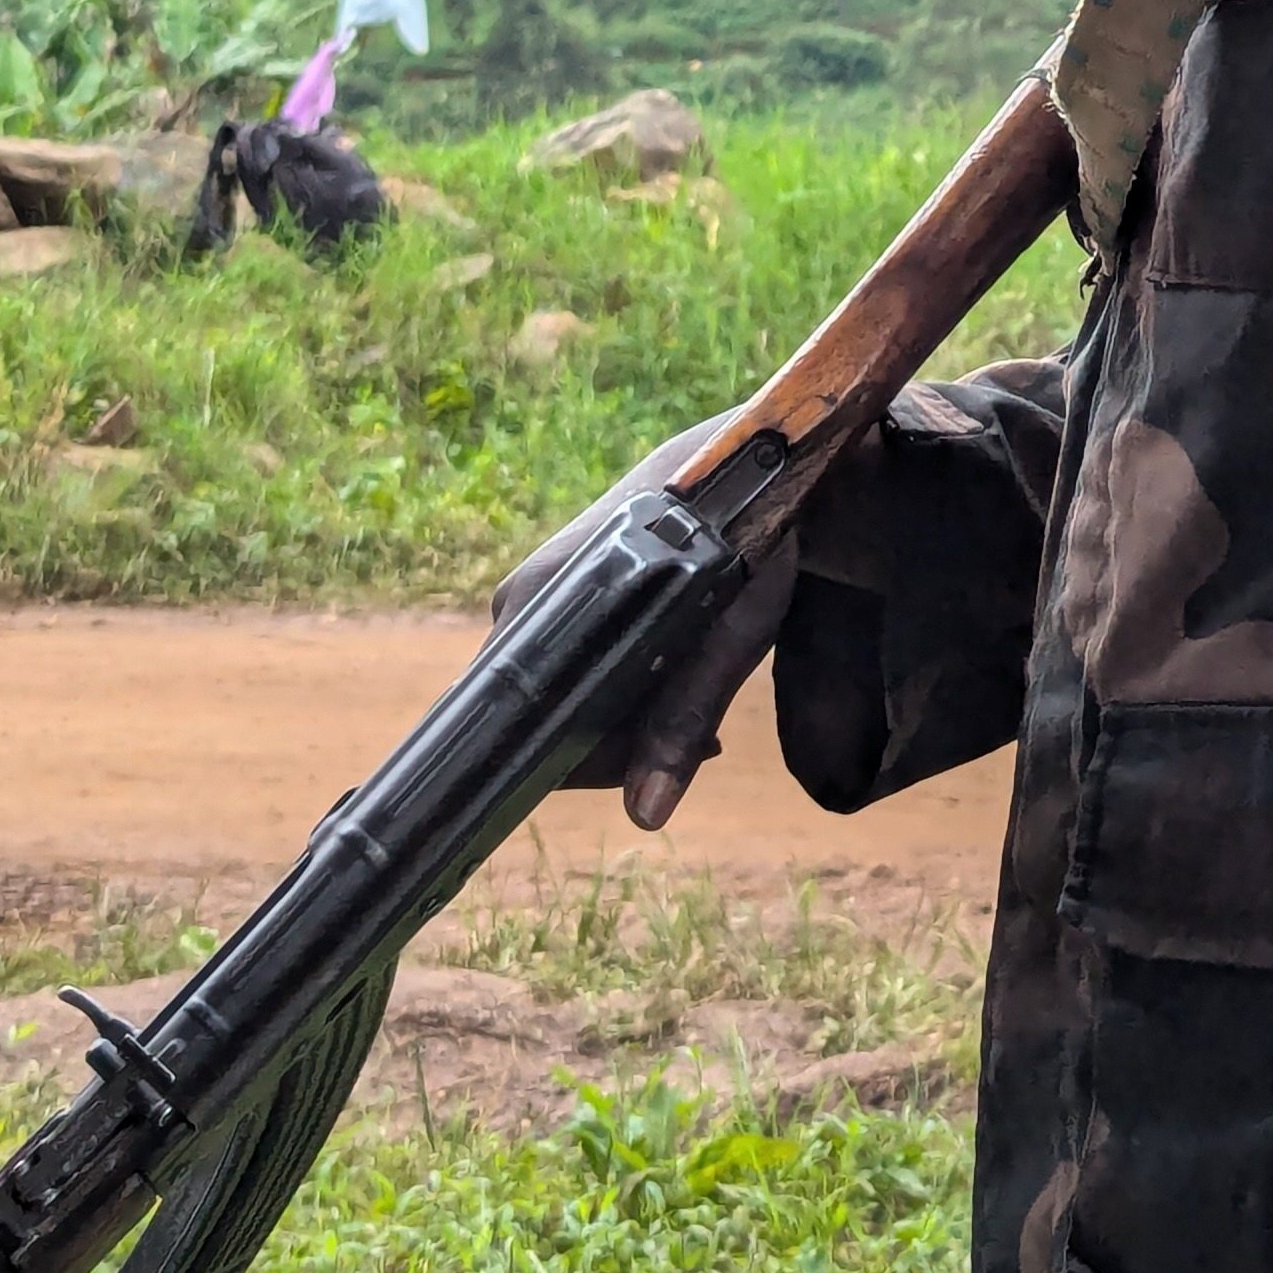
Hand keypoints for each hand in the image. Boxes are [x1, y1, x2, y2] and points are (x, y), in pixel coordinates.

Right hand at [485, 412, 893, 831]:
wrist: (753, 456)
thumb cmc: (745, 533)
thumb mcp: (728, 631)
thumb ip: (684, 716)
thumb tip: (644, 816)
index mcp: (542, 601)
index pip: (520, 724)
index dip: (580, 766)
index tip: (649, 772)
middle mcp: (521, 600)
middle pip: (541, 718)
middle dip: (618, 748)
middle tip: (704, 743)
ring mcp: (536, 596)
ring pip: (562, 701)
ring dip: (627, 725)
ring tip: (704, 721)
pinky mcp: (562, 596)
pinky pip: (573, 672)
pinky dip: (623, 697)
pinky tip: (680, 689)